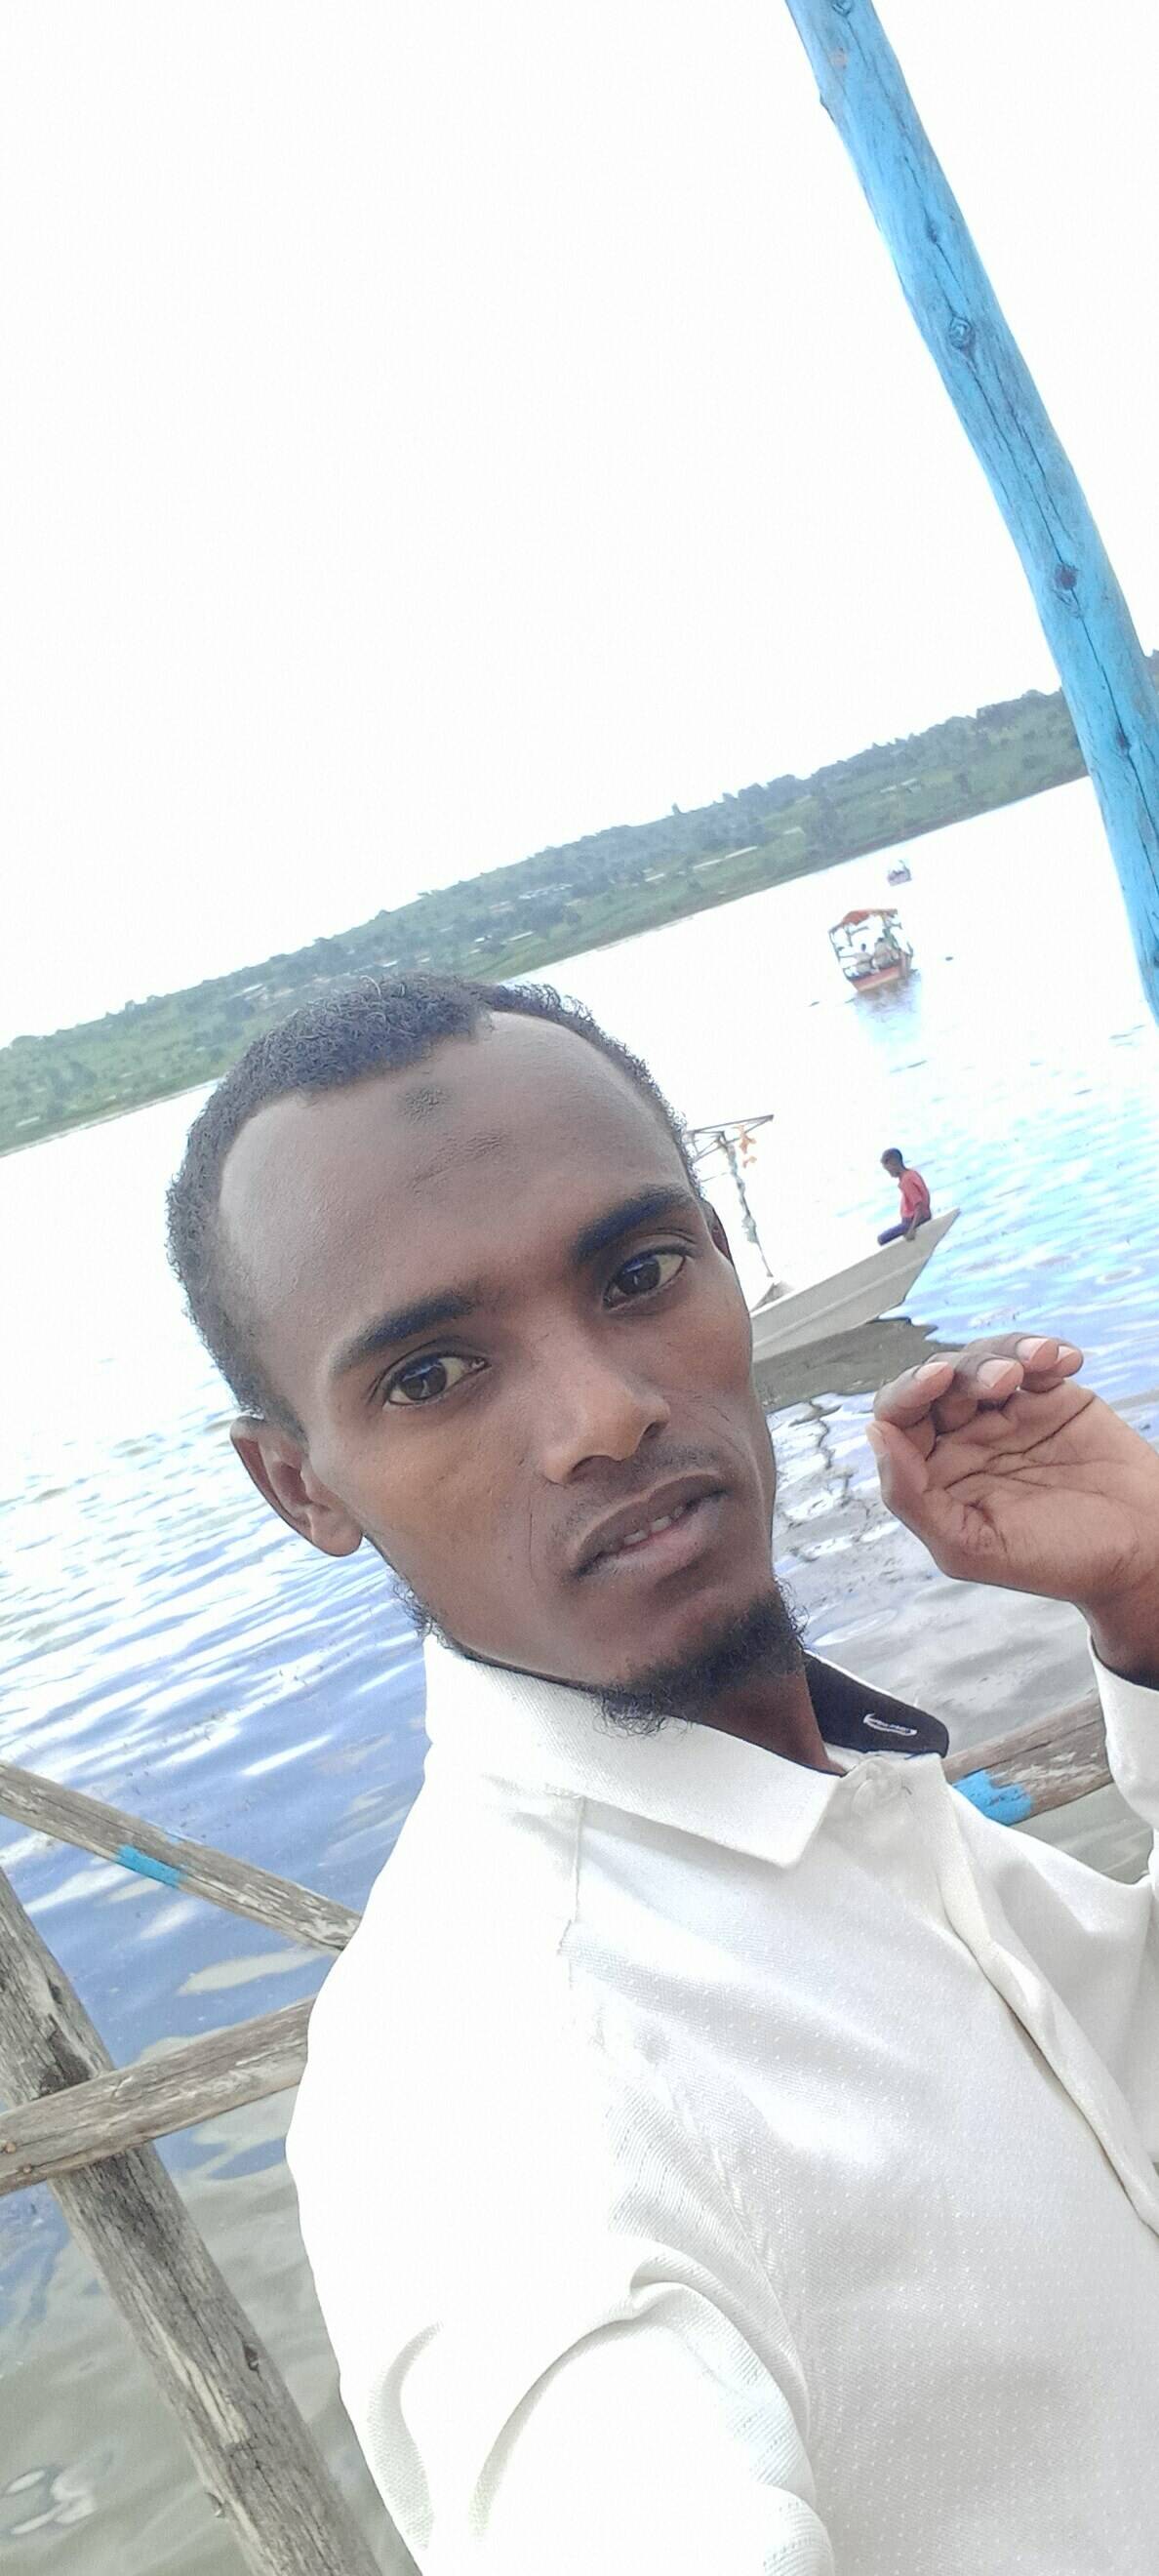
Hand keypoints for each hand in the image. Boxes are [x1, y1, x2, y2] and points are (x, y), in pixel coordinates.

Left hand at [867, 1333, 1158, 1683]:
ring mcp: (1006, 1414)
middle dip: (964, 1370)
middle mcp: (962, 1438)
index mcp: (933, 1473)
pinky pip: (1035, 1358)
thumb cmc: (1055, 1561)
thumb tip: (875, 1434)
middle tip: (1003, 1379)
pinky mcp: (1049, 1396)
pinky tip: (1067, 1361)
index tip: (937, 1379)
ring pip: (984, 1359)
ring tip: (1040, 1363)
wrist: (1138, 1553)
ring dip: (1005, 1352)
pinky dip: (1045, 1349)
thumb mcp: (971, 1548)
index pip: (899, 1419)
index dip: (908, 1392)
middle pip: (940, 1381)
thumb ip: (912, 1498)